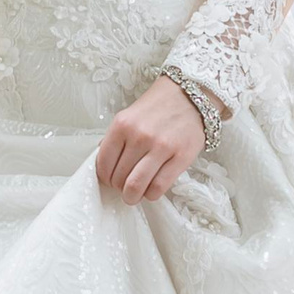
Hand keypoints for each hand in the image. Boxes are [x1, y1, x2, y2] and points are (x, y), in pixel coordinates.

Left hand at [94, 74, 206, 204]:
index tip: (109, 180)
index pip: (103, 163)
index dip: (104, 177)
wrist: (190, 96)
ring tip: (134, 195)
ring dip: (132, 196)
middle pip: (118, 177)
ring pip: (136, 186)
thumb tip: (103, 163)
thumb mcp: (129, 116)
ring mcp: (161, 147)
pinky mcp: (180, 158)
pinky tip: (150, 190)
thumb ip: (115, 139)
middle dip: (118, 188)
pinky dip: (151, 195)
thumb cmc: (157, 108)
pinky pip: (159, 187)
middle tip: (123, 187)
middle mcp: (139, 136)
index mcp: (122, 125)